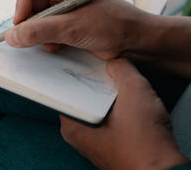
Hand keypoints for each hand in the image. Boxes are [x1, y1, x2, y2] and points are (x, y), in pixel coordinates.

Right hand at [5, 0, 150, 59]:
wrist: (135, 42)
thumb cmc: (112, 24)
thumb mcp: (73, 26)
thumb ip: (39, 31)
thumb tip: (10, 37)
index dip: (20, 0)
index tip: (22, 22)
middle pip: (25, 1)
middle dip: (29, 21)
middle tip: (34, 36)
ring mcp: (59, 5)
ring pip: (31, 17)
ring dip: (37, 32)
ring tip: (53, 41)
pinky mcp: (62, 21)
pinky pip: (40, 28)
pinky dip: (44, 39)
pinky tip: (58, 45)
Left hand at [60, 59, 188, 169]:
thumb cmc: (145, 145)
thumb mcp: (134, 92)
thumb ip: (122, 70)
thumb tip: (116, 61)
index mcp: (73, 126)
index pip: (64, 93)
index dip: (74, 75)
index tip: (82, 65)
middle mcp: (79, 136)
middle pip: (81, 100)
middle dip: (94, 85)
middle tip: (105, 75)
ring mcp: (95, 143)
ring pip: (96, 111)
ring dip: (108, 99)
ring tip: (120, 91)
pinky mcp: (110, 147)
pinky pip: (109, 123)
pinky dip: (118, 112)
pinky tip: (129, 107)